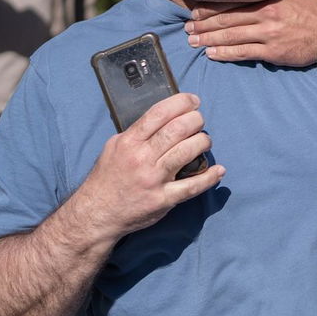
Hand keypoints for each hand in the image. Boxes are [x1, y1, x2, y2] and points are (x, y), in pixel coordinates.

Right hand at [72, 93, 223, 240]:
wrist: (97, 214)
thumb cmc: (107, 178)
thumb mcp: (114, 147)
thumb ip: (137, 133)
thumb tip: (163, 118)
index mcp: (129, 142)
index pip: (159, 114)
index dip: (181, 103)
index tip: (193, 101)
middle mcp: (142, 158)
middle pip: (177, 130)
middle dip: (195, 120)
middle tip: (199, 120)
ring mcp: (154, 179)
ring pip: (187, 152)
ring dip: (203, 142)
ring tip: (204, 141)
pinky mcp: (163, 199)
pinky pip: (192, 186)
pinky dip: (209, 177)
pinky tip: (219, 170)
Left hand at [185, 0, 316, 65]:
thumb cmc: (314, 7)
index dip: (209, 6)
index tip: (193, 10)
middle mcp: (266, 12)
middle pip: (226, 18)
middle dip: (203, 24)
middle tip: (187, 28)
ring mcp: (269, 33)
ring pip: (231, 36)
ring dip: (208, 40)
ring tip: (193, 42)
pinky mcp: (273, 51)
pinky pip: (243, 53)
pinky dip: (225, 54)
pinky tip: (212, 55)